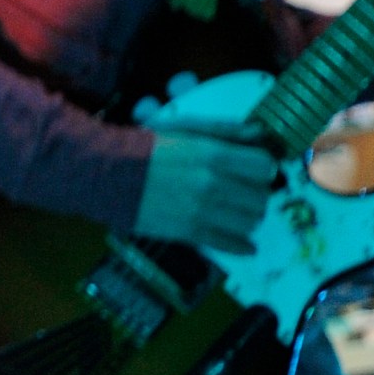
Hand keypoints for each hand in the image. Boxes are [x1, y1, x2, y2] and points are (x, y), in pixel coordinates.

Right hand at [134, 117, 278, 253]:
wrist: (108, 174)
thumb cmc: (148, 146)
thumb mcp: (186, 128)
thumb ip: (225, 130)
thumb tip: (259, 132)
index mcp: (214, 154)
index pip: (265, 166)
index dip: (262, 167)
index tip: (254, 169)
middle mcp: (213, 184)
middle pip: (261, 197)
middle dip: (256, 194)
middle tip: (245, 192)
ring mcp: (202, 211)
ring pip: (250, 221)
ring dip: (248, 217)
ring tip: (237, 212)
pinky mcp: (190, 232)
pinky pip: (230, 244)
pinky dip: (242, 246)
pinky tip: (245, 245)